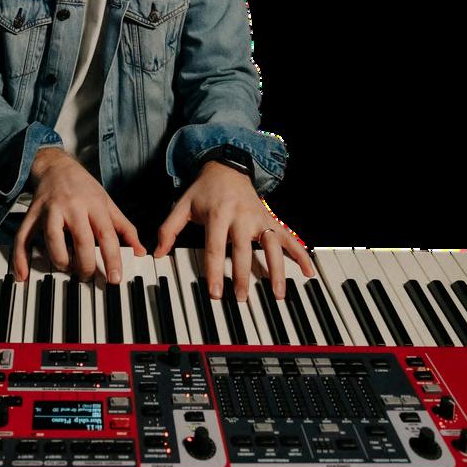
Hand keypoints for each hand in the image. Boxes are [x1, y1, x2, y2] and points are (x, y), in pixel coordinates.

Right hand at [12, 147, 145, 284]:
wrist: (56, 165)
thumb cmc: (85, 188)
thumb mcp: (108, 203)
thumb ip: (124, 228)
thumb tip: (141, 251)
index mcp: (94, 204)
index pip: (106, 234)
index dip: (112, 258)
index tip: (115, 279)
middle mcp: (73, 206)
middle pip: (81, 239)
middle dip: (86, 264)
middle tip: (88, 276)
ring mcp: (51, 209)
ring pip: (53, 238)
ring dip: (60, 260)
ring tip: (67, 268)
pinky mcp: (33, 213)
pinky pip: (24, 236)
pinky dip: (20, 257)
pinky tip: (23, 274)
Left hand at [153, 160, 314, 300]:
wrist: (227, 166)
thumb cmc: (204, 190)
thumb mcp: (183, 205)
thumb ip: (169, 229)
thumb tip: (157, 254)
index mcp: (218, 214)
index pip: (215, 247)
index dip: (215, 270)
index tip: (216, 293)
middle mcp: (241, 216)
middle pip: (243, 250)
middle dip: (244, 276)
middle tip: (243, 299)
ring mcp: (258, 218)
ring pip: (271, 245)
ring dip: (276, 269)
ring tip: (278, 294)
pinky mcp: (270, 219)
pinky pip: (288, 237)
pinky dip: (300, 254)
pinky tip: (309, 271)